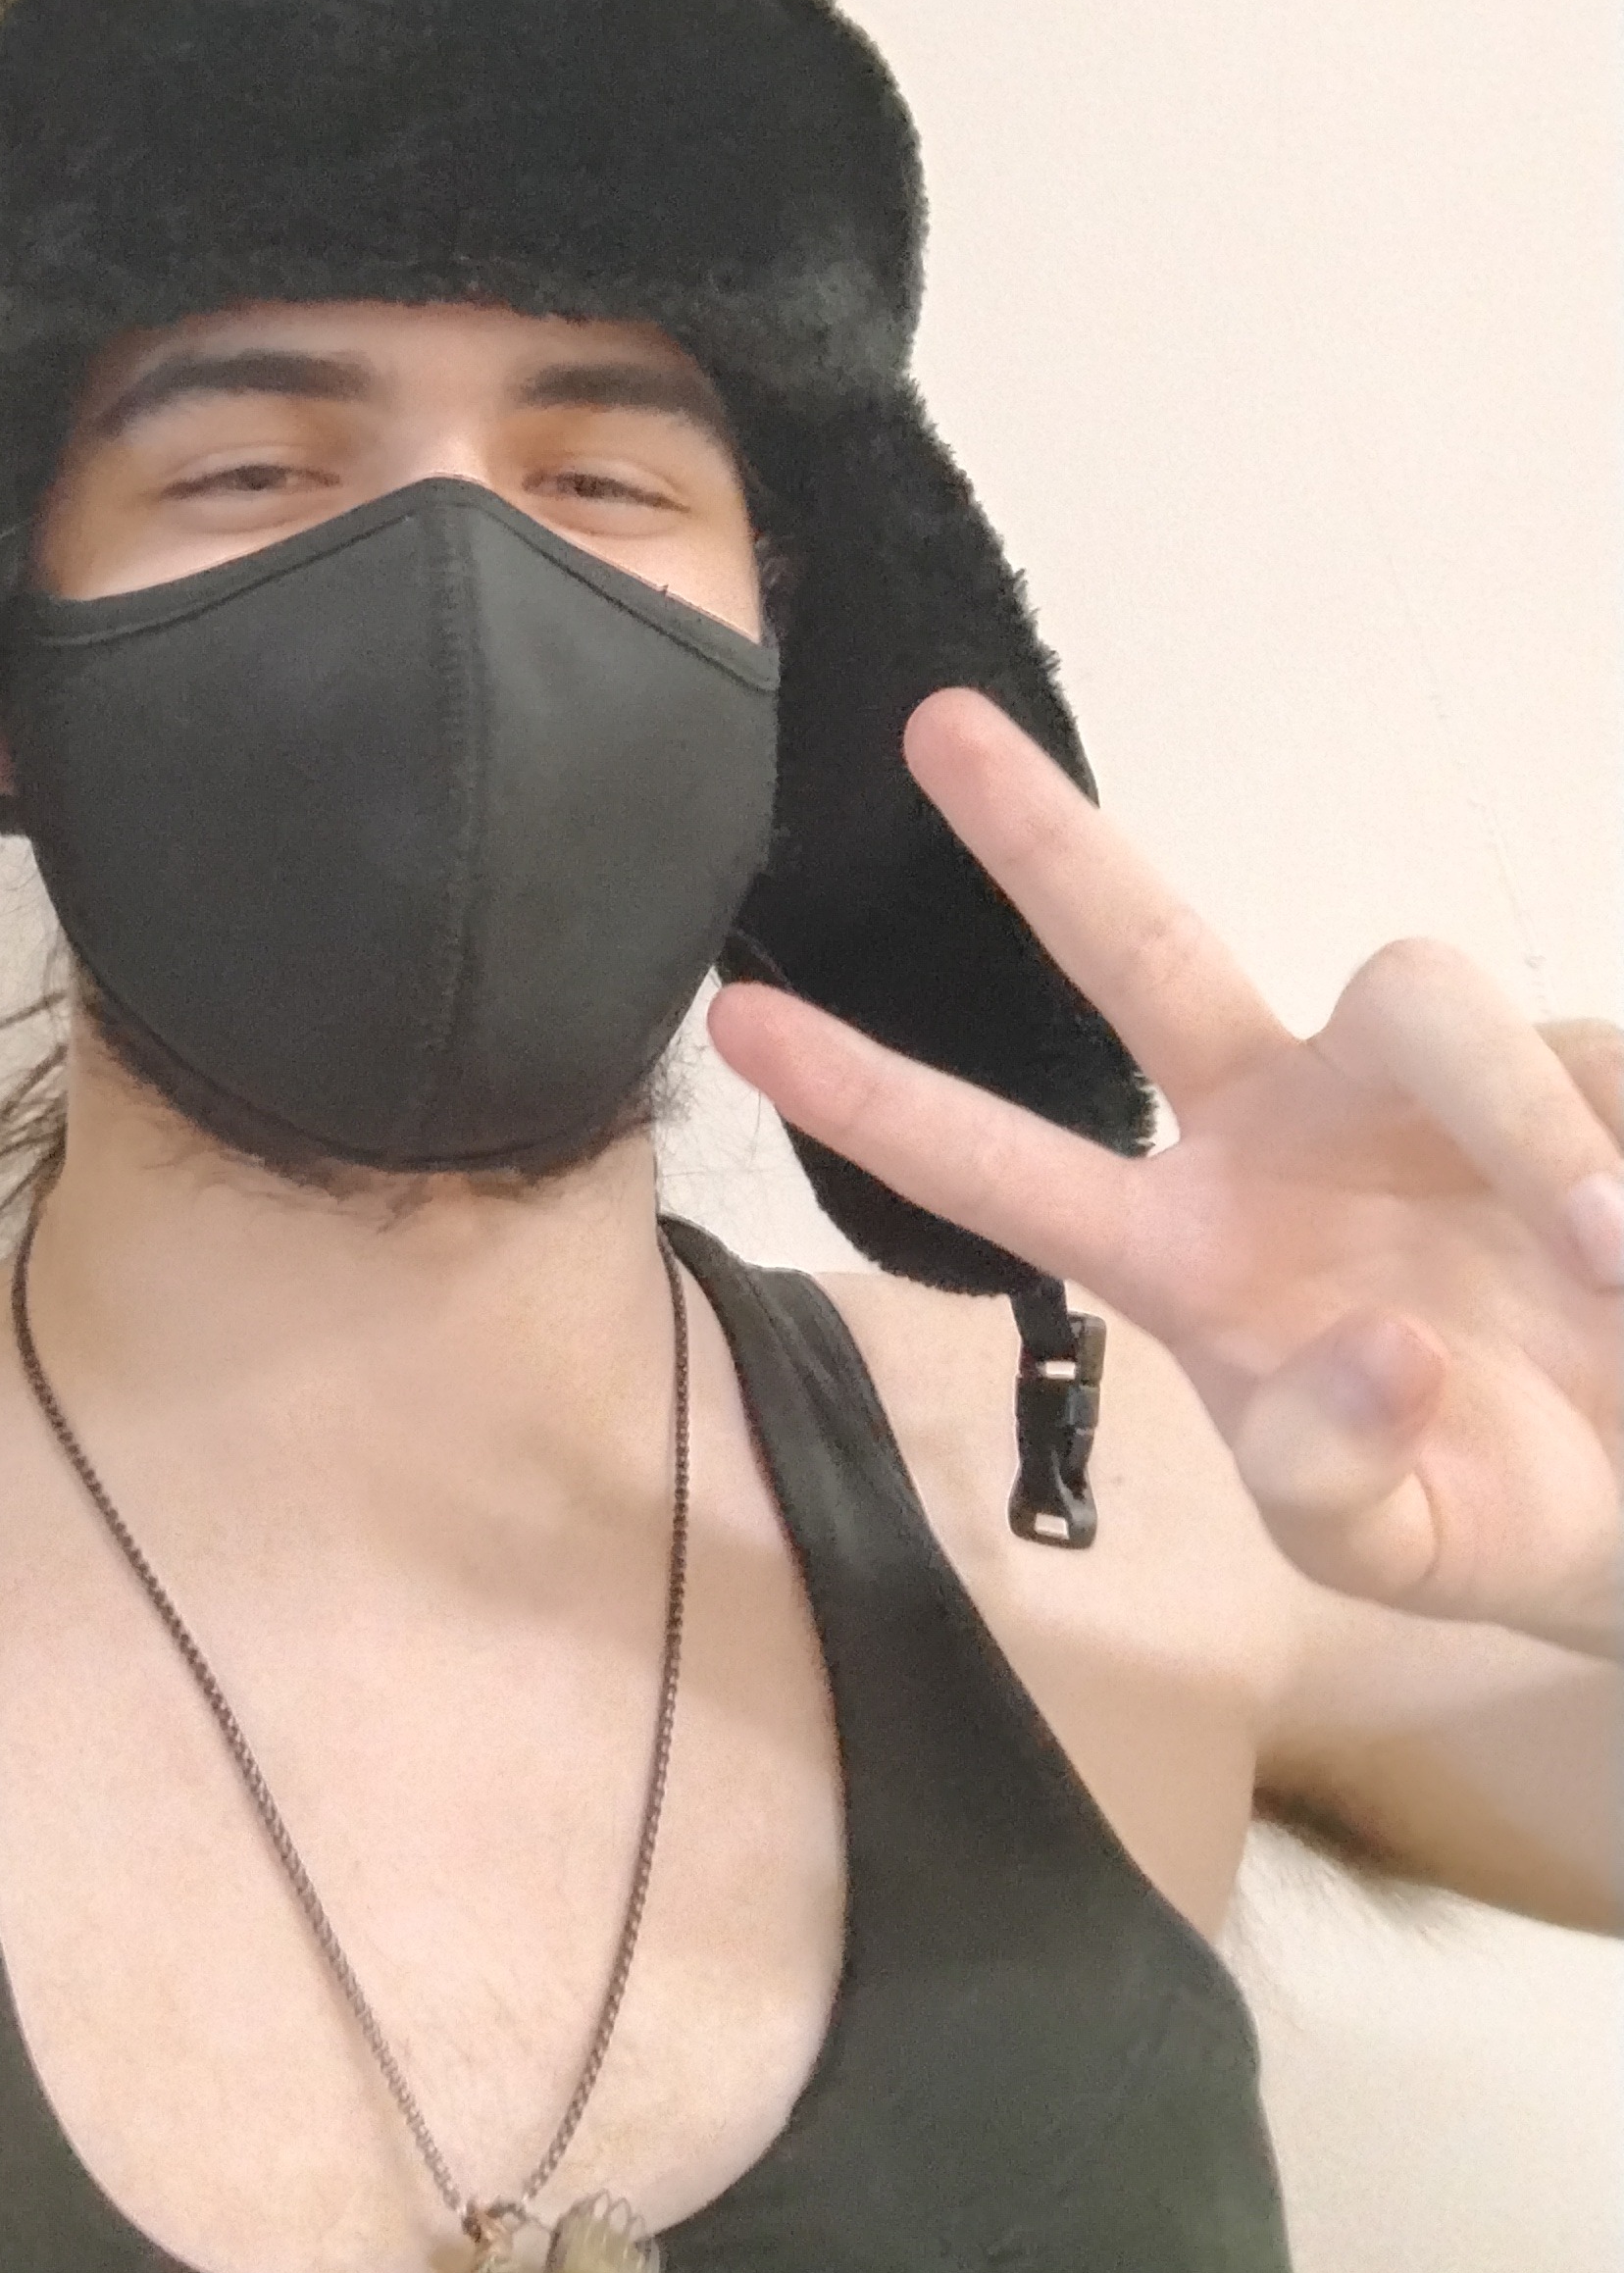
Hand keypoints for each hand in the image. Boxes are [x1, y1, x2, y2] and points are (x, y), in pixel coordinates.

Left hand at [708, 689, 1623, 1657]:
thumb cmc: (1500, 1504)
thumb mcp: (1401, 1544)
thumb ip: (1342, 1481)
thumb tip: (1378, 1345)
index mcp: (1195, 1252)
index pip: (1007, 1169)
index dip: (876, 1098)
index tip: (737, 1022)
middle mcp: (1281, 1132)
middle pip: (1143, 953)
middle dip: (1041, 843)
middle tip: (929, 728)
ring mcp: (1420, 1087)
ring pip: (1426, 1004)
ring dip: (1524, 1125)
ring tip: (1607, 1260)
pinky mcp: (1576, 1064)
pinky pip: (1594, 1076)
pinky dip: (1614, 1160)